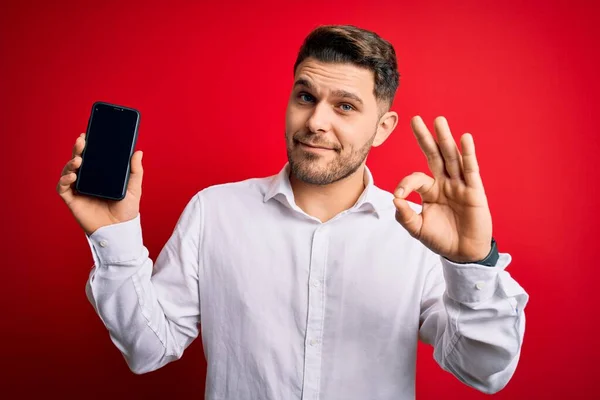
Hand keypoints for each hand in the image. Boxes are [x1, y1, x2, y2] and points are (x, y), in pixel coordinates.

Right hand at [56, 132, 143, 234]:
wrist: (119, 230)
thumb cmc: (126, 210)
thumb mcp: (134, 188)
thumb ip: (135, 170)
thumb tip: (138, 151)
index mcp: (101, 174)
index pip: (92, 156)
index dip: (88, 145)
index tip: (88, 133)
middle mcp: (88, 179)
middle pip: (79, 160)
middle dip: (78, 149)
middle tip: (82, 141)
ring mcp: (79, 189)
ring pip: (69, 171)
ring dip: (71, 163)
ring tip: (79, 160)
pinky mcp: (72, 200)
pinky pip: (63, 187)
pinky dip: (65, 180)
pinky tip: (72, 176)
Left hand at [393, 116, 492, 262]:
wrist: (463, 254)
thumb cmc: (441, 239)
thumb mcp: (418, 229)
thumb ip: (406, 216)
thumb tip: (396, 199)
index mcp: (430, 191)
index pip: (415, 178)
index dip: (406, 184)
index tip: (399, 196)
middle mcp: (444, 183)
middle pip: (434, 156)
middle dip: (425, 138)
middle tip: (416, 119)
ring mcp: (460, 185)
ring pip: (451, 158)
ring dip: (445, 139)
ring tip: (439, 120)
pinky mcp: (474, 191)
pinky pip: (470, 169)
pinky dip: (468, 153)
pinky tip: (464, 138)